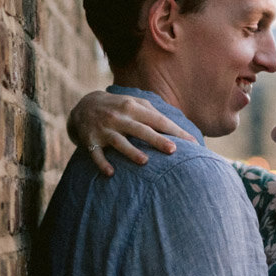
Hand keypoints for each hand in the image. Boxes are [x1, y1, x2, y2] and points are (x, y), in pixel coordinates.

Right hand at [68, 91, 196, 175]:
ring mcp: (104, 130)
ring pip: (119, 142)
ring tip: (144, 162)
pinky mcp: (91, 141)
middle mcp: (119, 118)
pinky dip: (102, 163)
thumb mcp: (134, 102)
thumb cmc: (118, 107)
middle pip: (140, 130)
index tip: (191, 143)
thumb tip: (178, 127)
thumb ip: (153, 112)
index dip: (175, 131)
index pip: (157, 120)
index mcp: (133, 108)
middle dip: (156, 140)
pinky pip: (96, 154)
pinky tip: (111, 173)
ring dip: (131, 152)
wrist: (83, 106)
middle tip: (173, 150)